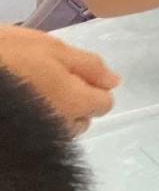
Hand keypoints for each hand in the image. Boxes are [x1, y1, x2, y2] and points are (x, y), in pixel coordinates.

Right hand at [0, 26, 119, 134]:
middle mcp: (60, 127)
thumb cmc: (7, 54)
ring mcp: (39, 138)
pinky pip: (39, 135)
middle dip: (73, 102)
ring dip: (53, 114)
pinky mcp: (20, 142)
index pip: (103, 103)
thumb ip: (89, 65)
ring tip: (29, 92)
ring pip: (59, 129)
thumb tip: (115, 81)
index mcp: (74, 102)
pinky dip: (34, 123)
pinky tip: (18, 106)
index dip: (92, 86)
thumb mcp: (51, 48)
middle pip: (82, 119)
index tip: (71, 74)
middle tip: (45, 79)